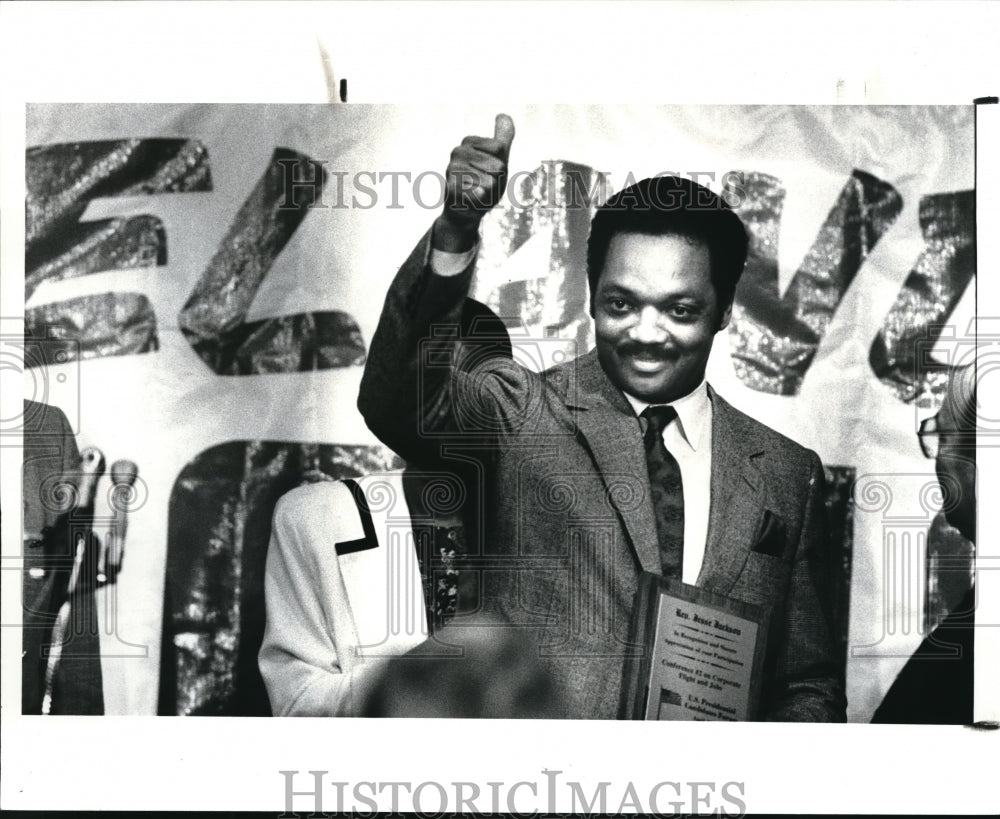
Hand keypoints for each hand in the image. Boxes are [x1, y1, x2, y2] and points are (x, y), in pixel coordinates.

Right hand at [433, 113, 515, 251]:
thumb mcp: (498, 159)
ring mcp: (452, 170)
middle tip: (483, 185)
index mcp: (468, 142)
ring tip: (478, 193)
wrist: (464, 212)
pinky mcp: (451, 188)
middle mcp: (457, 152)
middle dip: (496, 181)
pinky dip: (481, 202)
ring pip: (490, 182)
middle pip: (498, 166)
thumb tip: (503, 115)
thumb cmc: (483, 184)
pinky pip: (480, 194)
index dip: (501, 166)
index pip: (500, 149)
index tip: (489, 172)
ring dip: (489, 193)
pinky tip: (471, 201)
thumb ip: (503, 138)